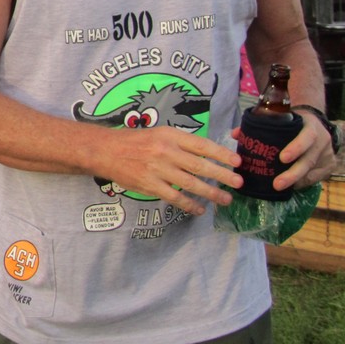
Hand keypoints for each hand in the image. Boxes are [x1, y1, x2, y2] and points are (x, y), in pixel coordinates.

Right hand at [91, 127, 242, 215]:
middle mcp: (165, 151)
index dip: (221, 154)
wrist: (106, 151)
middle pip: (200, 165)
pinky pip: (175, 197)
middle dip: (222, 175)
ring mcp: (158, 169)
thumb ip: (181, 143)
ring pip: (191, 184)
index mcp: (170, 136)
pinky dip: (189, 205)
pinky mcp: (150, 185)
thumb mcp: (159, 134)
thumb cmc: (135, 141)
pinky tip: (200, 209)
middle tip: (239, 183)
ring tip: (226, 199)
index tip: (237, 162)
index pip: (202, 145)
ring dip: (211, 193)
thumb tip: (207, 155)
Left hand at [250, 108, 336, 192]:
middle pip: (308, 161)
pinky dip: (303, 183)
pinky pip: (316, 178)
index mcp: (310, 127)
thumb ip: (260, 125)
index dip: (295, 148)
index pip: (306, 138)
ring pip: (312, 172)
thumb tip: (236, 134)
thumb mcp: (282, 118)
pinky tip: (291, 187)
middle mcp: (322, 141)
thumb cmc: (293, 122)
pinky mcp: (330, 165)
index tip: (282, 158)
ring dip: (296, 182)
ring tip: (280, 189)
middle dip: (292, 174)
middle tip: (276, 184)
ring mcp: (328, 154)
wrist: (316, 122)